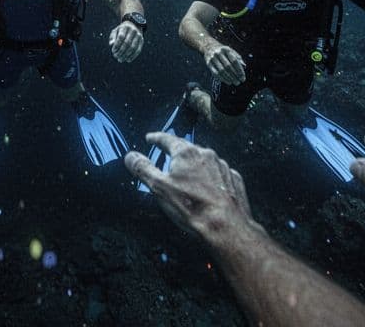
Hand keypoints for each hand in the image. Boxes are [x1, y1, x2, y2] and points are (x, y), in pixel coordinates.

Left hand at [108, 21, 143, 62]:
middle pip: (127, 43)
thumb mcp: (115, 31)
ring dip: (126, 55)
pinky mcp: (142, 41)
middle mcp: (133, 31)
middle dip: (121, 51)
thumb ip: (112, 37)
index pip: (121, 37)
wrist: (133, 25)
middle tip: (116, 57)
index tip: (113, 51)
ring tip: (120, 60)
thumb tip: (111, 44)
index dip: (117, 45)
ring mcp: (138, 36)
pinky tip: (128, 60)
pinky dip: (133, 56)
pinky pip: (138, 50)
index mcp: (125, 27)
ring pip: (133, 47)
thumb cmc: (121, 31)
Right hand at [124, 132, 254, 242]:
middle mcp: (206, 155)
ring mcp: (222, 167)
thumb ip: (143, 169)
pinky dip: (210, 177)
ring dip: (194, 165)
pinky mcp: (233, 180)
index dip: (156, 138)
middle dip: (176, 151)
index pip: (167, 139)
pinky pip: (218, 173)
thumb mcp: (159, 188)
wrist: (226, 227)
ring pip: (204, 160)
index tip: (151, 138)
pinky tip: (206, 189)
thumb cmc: (193, 208)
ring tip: (186, 177)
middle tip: (166, 155)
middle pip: (187, 148)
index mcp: (186, 153)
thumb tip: (131, 157)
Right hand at [203, 44, 245, 85]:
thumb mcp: (231, 51)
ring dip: (229, 78)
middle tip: (239, 82)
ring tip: (234, 82)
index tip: (243, 77)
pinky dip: (222, 78)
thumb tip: (244, 66)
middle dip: (235, 76)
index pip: (234, 61)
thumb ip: (238, 58)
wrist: (209, 46)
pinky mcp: (208, 63)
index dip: (239, 70)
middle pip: (228, 66)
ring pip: (222, 71)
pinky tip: (228, 81)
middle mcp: (219, 53)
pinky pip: (216, 73)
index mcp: (226, 49)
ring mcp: (213, 58)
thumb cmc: (223, 51)